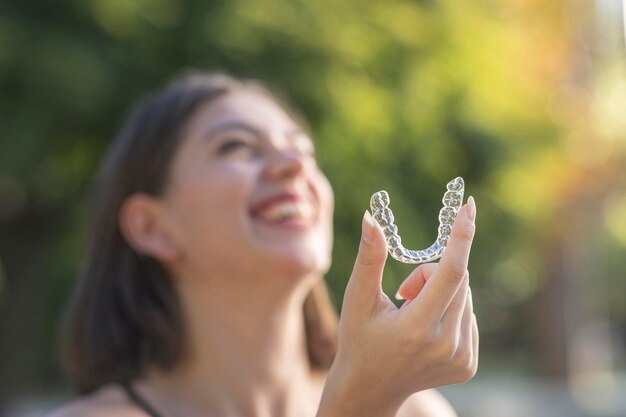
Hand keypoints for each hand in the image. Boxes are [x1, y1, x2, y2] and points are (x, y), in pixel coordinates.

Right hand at [318, 198, 477, 416]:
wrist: (369, 388)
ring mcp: (461, 358)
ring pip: (466, 295)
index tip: (469, 207)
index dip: (461, 236)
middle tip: (404, 291)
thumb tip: (371, 218)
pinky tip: (426, 329)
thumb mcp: (358, 298)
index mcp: (417, 328)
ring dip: (441, 291)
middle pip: (457, 279)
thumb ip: (369, 257)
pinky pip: (469, 314)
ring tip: (412, 314)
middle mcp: (446, 345)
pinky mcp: (469, 364)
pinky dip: (450, 309)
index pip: (451, 273)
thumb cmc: (358, 339)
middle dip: (432, 272)